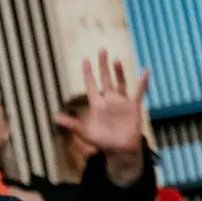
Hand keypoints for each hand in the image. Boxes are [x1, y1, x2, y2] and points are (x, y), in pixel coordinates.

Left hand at [54, 51, 149, 183]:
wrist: (119, 150)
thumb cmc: (102, 141)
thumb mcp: (84, 132)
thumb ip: (72, 124)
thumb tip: (55, 118)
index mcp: (97, 104)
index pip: (91, 84)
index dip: (88, 72)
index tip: (85, 60)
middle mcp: (109, 100)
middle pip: (105, 78)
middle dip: (103, 65)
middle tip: (101, 50)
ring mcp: (121, 102)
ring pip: (120, 82)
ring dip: (118, 72)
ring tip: (115, 59)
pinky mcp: (133, 107)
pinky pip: (139, 92)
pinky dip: (143, 82)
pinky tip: (145, 71)